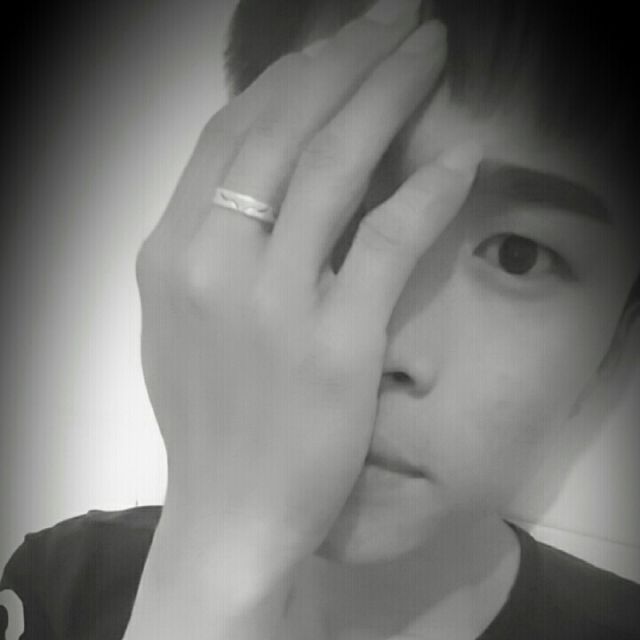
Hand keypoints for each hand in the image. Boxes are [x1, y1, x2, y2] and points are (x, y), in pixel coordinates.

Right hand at [132, 0, 478, 631]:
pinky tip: (458, 156)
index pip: (231, 135)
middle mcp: (212, 261)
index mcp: (171, 252)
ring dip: (389, 95)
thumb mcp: (183, 319)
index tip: (337, 48)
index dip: (291, 79)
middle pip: (284, 129)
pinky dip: (426, 192)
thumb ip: (211, 245)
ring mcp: (272, 301)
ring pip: (334, 165)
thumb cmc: (209, 420)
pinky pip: (386, 242)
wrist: (227, 513)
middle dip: (347, 60)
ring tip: (427, 51)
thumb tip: (264, 180)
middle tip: (396, 21)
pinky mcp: (334, 343)